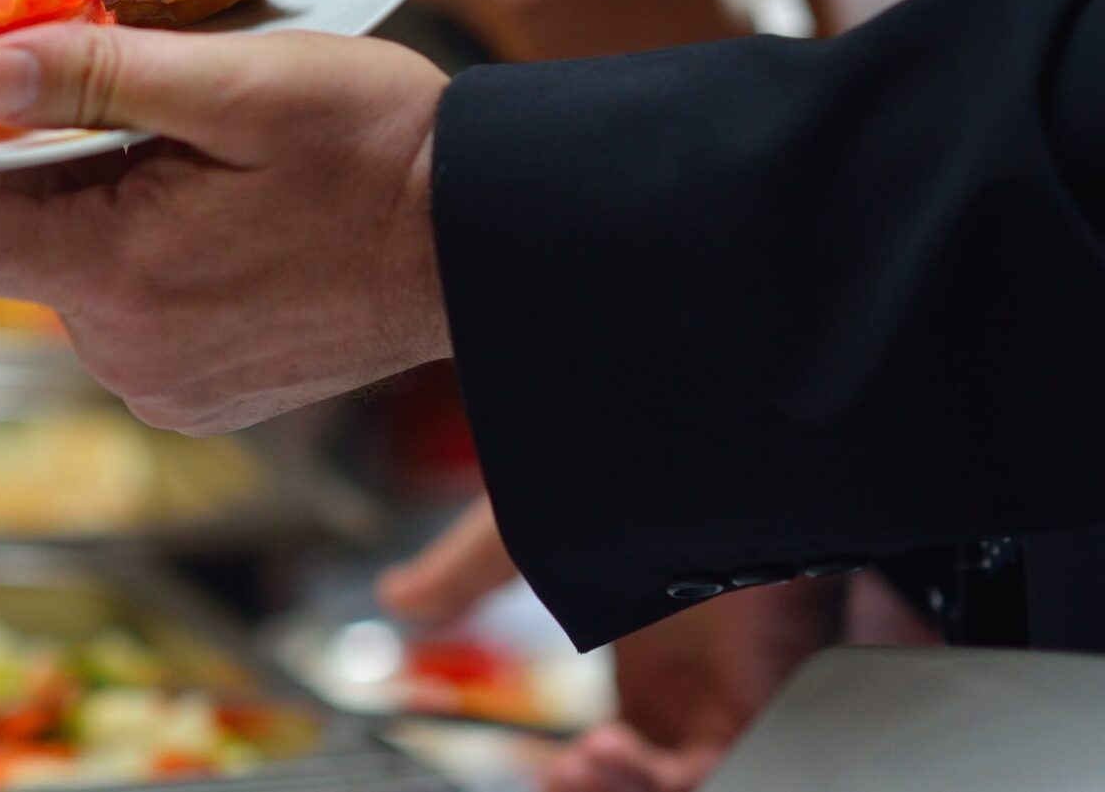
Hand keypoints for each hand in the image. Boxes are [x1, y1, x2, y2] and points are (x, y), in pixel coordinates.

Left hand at [0, 25, 449, 433]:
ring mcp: (162, 384)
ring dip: (81, 202)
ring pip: (64, 274)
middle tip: (49, 72)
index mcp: (118, 278)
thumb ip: (96, 78)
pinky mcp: (198, 396)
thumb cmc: (379, 147)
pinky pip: (121, 310)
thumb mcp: (238, 84)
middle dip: (13, 163)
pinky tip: (194, 199)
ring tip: (156, 136)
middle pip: (6, 247)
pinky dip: (130, 249)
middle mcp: (125, 353)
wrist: (497, 243)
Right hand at [376, 494, 836, 791]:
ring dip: (633, 786)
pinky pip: (746, 762)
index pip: (627, 749)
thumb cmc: (611, 466)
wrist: (693, 422)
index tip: (543, 771)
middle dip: (603, 787)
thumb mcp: (522, 533)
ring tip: (580, 761)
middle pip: (662, 773)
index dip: (584, 775)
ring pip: (697, 776)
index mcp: (651, 656)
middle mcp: (703, 679)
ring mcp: (743, 682)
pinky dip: (685, 777)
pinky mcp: (780, 681)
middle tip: (558, 774)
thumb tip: (397, 597)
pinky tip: (626, 749)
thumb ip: (462, 575)